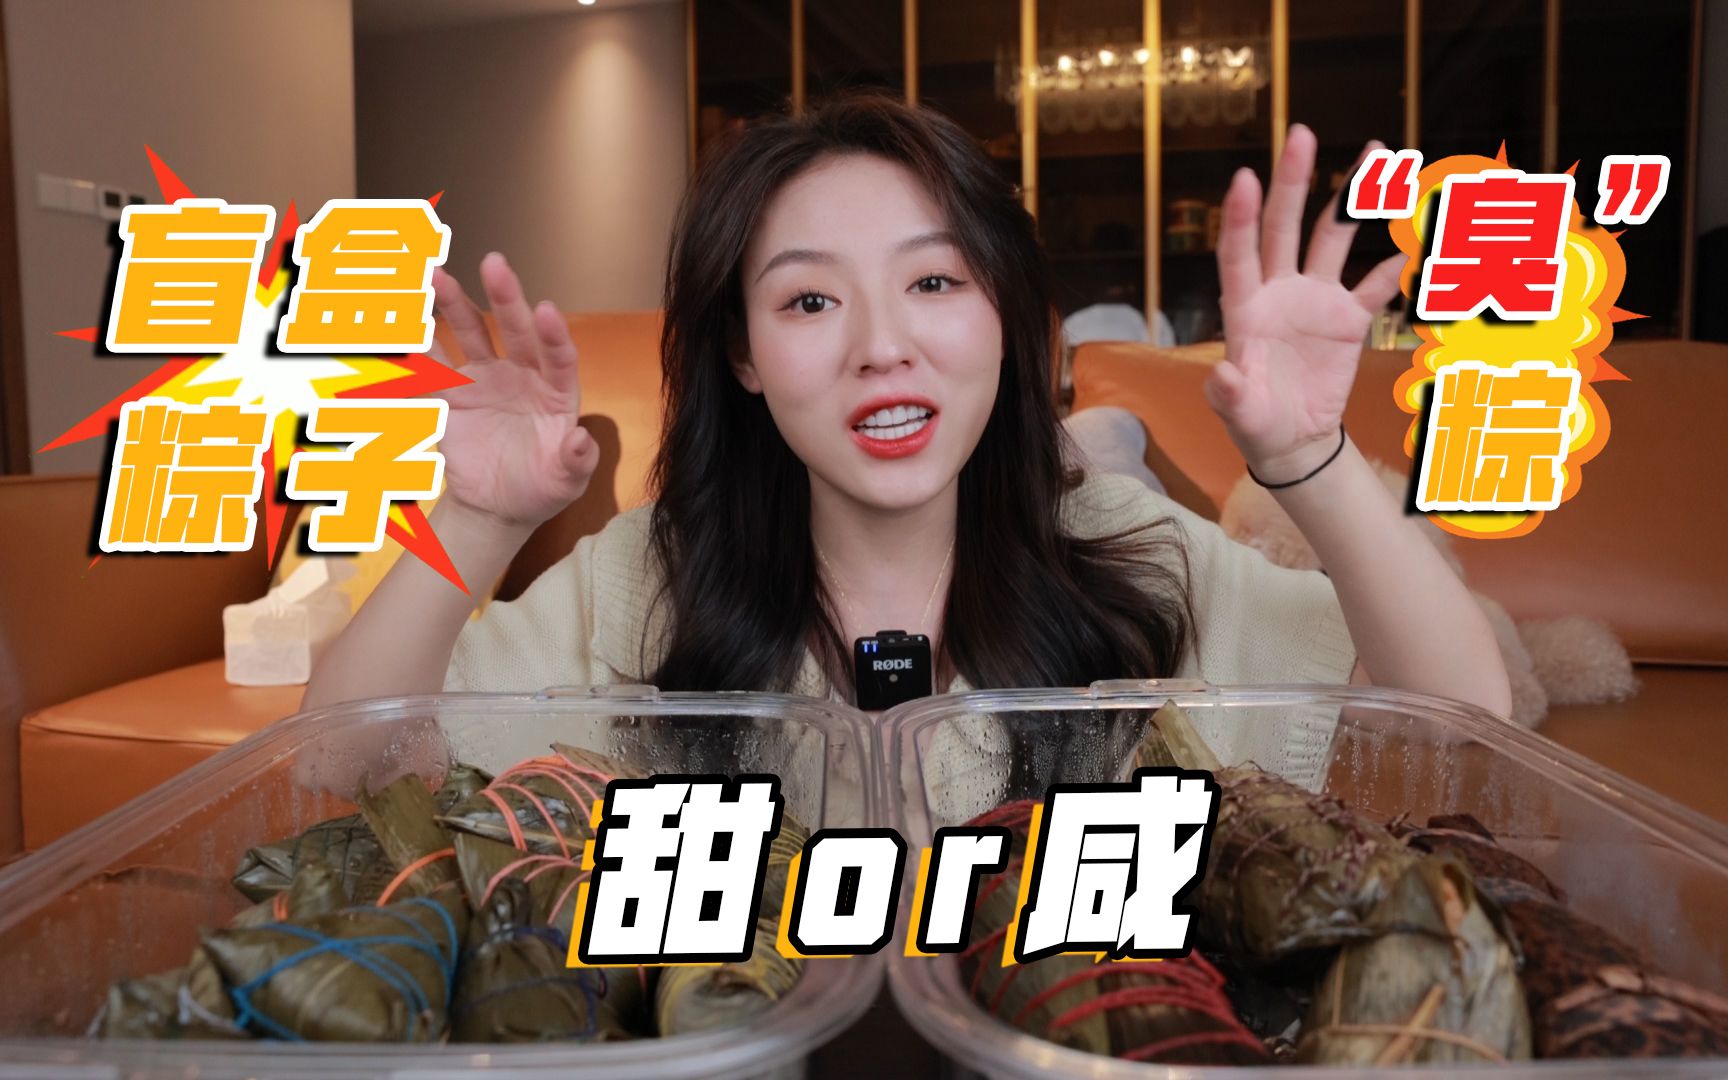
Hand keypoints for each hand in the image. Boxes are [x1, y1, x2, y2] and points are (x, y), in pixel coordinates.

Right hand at [429, 253, 599, 528]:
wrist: (498, 506)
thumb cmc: (541, 488)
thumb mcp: (565, 481)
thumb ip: (576, 461)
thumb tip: (581, 440)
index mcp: (555, 392)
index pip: (558, 357)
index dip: (553, 334)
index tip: (545, 310)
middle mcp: (521, 375)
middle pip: (514, 331)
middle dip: (504, 298)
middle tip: (494, 263)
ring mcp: (484, 380)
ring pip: (469, 335)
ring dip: (454, 305)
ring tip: (437, 276)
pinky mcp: (451, 395)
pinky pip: (431, 366)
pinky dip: (416, 345)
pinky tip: (403, 319)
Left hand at [1207, 125, 1404, 481]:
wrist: (1291, 438)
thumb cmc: (1255, 422)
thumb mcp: (1239, 412)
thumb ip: (1230, 393)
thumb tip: (1223, 375)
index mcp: (1244, 308)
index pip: (1239, 254)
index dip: (1240, 218)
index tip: (1244, 177)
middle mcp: (1278, 291)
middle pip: (1283, 227)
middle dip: (1294, 181)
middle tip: (1302, 133)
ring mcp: (1314, 299)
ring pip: (1332, 238)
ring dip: (1352, 199)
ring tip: (1377, 155)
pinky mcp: (1348, 319)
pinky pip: (1374, 287)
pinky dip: (1394, 268)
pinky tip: (1413, 244)